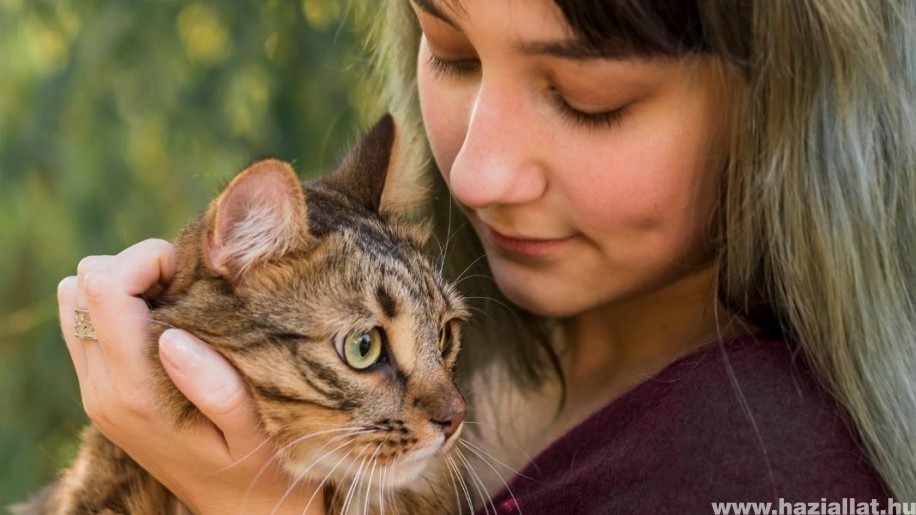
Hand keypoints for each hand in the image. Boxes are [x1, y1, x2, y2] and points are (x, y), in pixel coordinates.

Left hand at [58, 239, 323, 514]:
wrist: (237, 508)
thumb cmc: (258, 464)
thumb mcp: (253, 429)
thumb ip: (216, 386)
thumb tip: (171, 336)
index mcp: (136, 391)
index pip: (104, 288)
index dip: (150, 261)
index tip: (195, 277)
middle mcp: (103, 388)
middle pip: (82, 284)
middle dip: (137, 269)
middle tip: (189, 289)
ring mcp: (96, 390)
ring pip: (76, 299)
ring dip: (126, 287)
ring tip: (178, 304)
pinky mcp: (100, 390)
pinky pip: (87, 321)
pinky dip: (122, 307)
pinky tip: (169, 325)